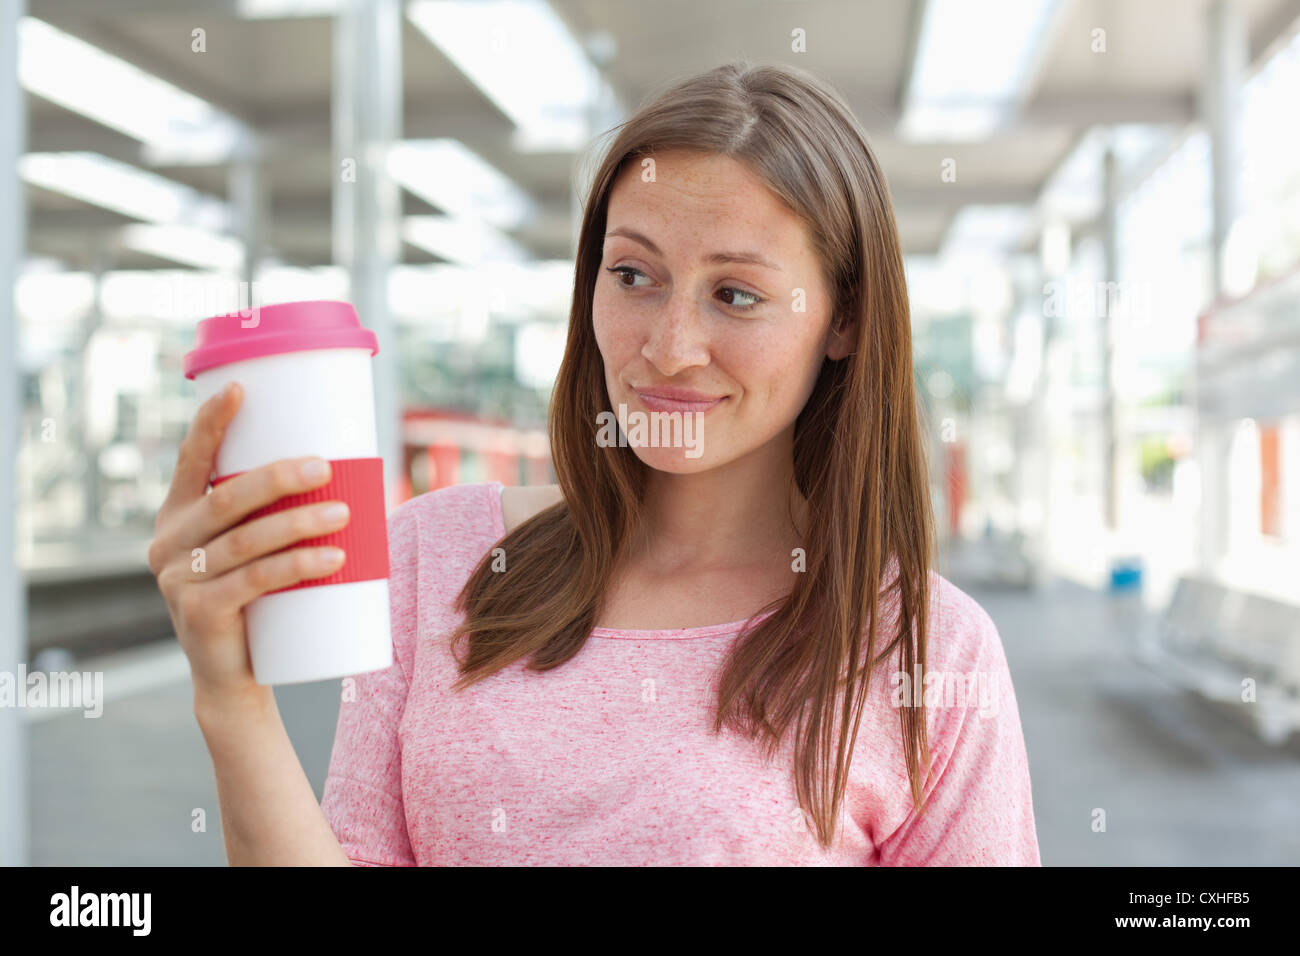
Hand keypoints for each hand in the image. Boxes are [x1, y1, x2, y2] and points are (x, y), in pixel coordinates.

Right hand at [147, 382, 349, 704]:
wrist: (234, 675)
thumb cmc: (258, 600)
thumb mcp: (257, 551)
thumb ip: (279, 514)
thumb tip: (352, 470)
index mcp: (178, 516)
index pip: (190, 461)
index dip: (211, 423)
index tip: (240, 388)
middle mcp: (169, 542)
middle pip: (227, 499)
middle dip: (278, 477)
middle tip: (326, 466)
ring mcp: (179, 579)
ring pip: (246, 541)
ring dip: (299, 523)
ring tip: (343, 513)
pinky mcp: (199, 613)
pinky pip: (254, 581)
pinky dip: (297, 565)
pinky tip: (332, 558)